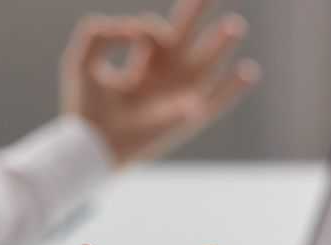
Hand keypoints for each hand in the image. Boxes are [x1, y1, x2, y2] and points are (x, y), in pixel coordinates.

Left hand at [60, 0, 259, 165]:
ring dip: (221, 44)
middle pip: (187, 40)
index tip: (133, 33)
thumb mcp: (82, 60)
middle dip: (198, 14)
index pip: (156, 34)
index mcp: (142, 67)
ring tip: (233, 25)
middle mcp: (163, 80)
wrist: (93, 144)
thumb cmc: (85, 107)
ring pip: (206, 66)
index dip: (148, 28)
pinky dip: (234, 88)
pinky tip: (248, 70)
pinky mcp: (186, 118)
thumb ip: (98, 32)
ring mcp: (178, 98)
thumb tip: (134, 28)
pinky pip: (217, 101)